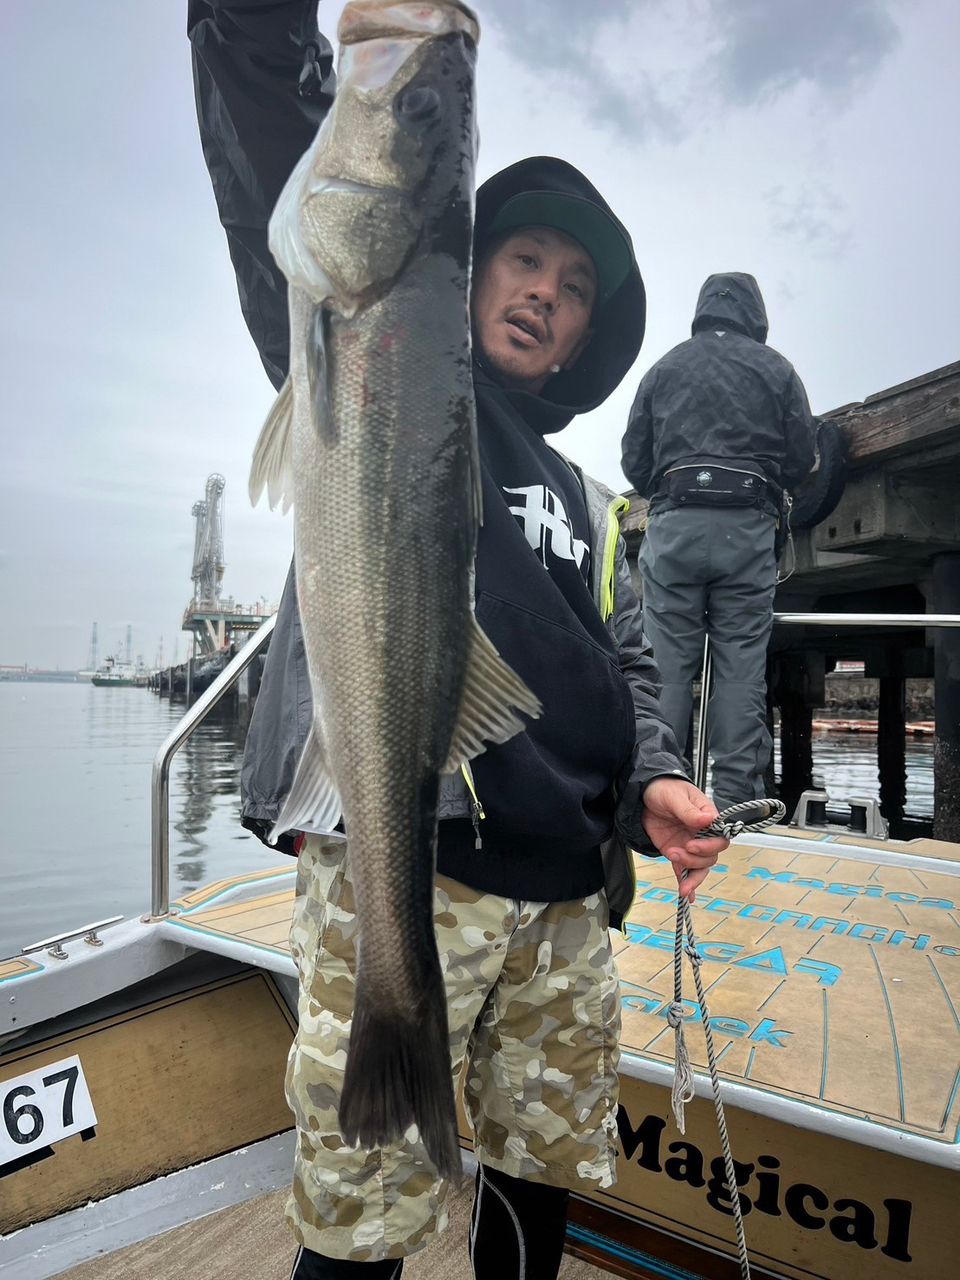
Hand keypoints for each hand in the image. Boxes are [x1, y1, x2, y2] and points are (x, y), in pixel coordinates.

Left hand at [640, 777, 727, 902]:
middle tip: (676, 851)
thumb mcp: (675, 797)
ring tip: (672, 859)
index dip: (709, 845)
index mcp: (708, 818)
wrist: (643, 794)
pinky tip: (687, 897)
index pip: (720, 837)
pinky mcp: (677, 852)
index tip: (692, 844)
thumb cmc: (664, 788)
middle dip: (695, 858)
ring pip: (700, 867)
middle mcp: (702, 834)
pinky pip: (684, 871)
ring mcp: (690, 845)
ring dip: (689, 872)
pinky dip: (686, 884)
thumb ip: (689, 811)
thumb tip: (709, 820)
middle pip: (711, 856)